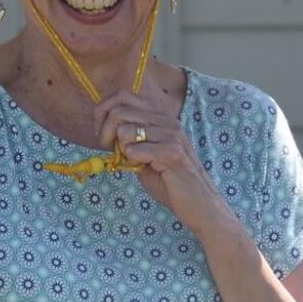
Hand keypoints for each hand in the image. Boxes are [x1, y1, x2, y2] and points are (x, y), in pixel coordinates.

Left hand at [94, 88, 234, 236]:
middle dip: (105, 133)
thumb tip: (103, 128)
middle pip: (119, 112)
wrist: (199, 205)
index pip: (123, 96)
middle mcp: (166, 120)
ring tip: (135, 162)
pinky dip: (133, 161)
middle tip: (112, 151)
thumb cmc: (170, 182)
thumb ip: (128, 139)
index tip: (102, 135)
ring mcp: (171, 134)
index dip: (104, 112)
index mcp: (160, 116)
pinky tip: (146, 168)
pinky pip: (135, 150)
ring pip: (125, 130)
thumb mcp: (144, 154)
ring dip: (122, 150)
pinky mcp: (172, 152)